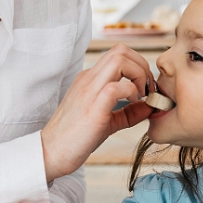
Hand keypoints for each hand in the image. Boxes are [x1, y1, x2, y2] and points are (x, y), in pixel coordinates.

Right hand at [41, 44, 154, 181]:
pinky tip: (133, 103)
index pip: (118, 54)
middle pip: (121, 50)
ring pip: (120, 59)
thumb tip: (151, 107)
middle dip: (142, 65)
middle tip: (147, 89)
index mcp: (90, 79)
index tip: (146, 88)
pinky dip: (132, 90)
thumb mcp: (108, 121)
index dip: (139, 66)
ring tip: (140, 95)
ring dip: (139, 74)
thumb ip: (129, 112)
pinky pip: (117, 86)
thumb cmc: (76, 139)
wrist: (50, 152)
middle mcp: (88, 78)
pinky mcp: (93, 106)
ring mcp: (89, 89)